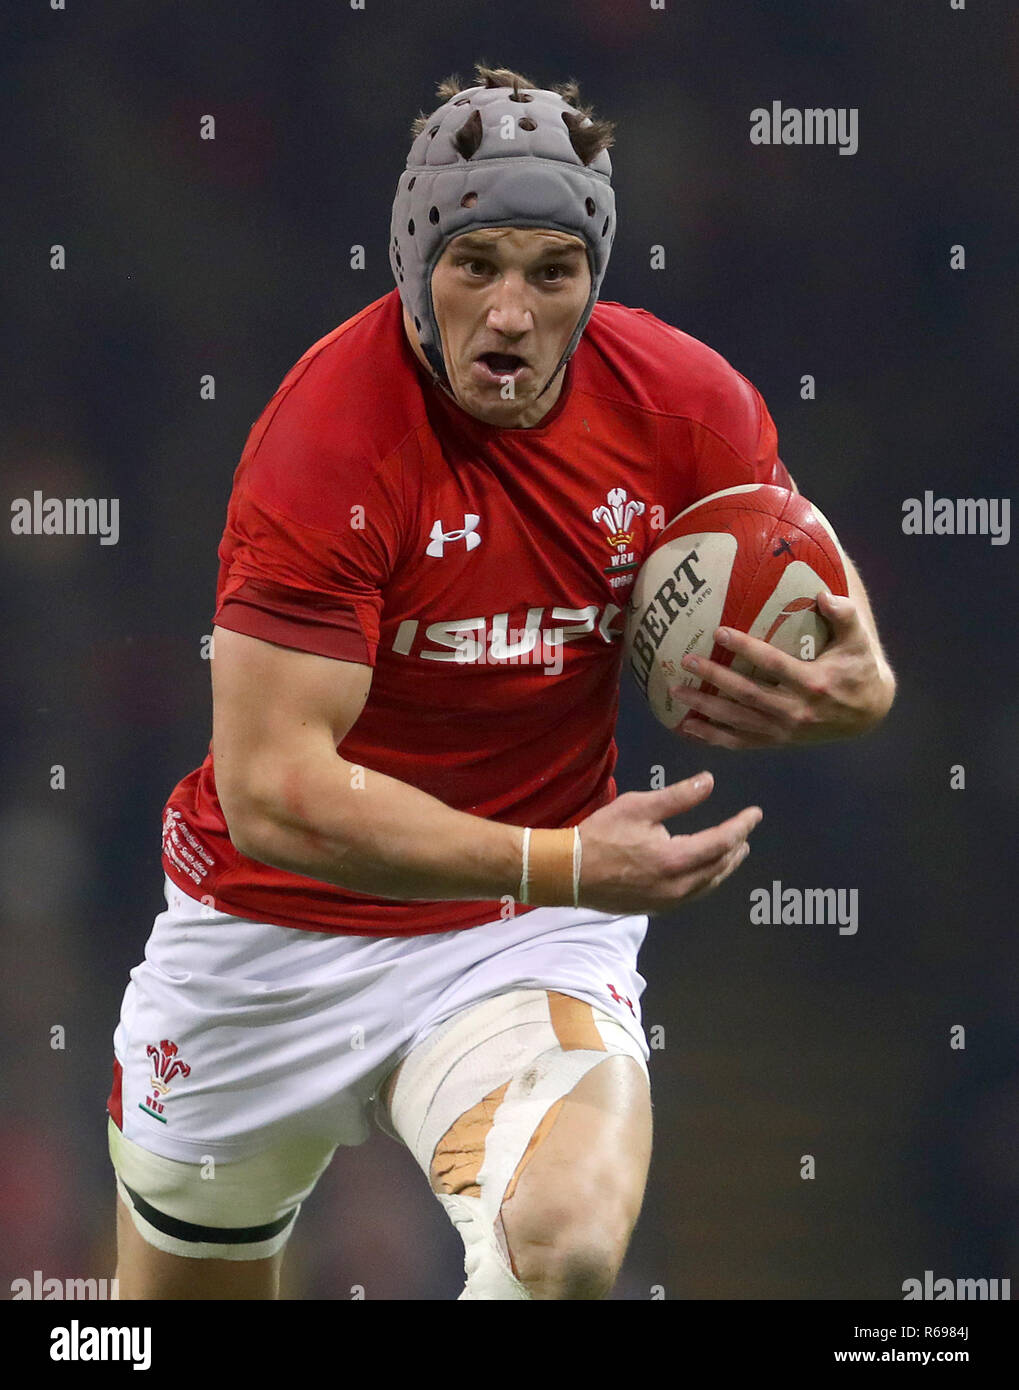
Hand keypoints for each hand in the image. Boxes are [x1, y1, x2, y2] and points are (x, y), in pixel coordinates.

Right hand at [577, 771, 761, 914]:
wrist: (570, 872)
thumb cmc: (602, 835)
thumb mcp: (639, 806)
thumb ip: (678, 796)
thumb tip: (709, 782)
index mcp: (676, 859)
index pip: (721, 842)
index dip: (741, 826)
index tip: (756, 813)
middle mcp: (678, 886)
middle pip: (719, 867)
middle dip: (736, 848)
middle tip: (746, 833)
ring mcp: (668, 900)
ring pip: (708, 884)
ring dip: (724, 867)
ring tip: (733, 853)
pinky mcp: (656, 907)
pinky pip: (693, 894)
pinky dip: (706, 880)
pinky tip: (705, 872)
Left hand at [672, 590, 895, 749]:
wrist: (868, 713)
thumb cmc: (859, 668)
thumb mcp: (859, 641)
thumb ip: (845, 615)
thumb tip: (824, 595)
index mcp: (814, 683)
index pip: (773, 663)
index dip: (745, 648)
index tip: (718, 632)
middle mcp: (796, 710)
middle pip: (747, 694)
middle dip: (714, 678)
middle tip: (686, 661)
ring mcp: (785, 730)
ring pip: (738, 721)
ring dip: (705, 708)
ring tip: (676, 691)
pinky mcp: (778, 741)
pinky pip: (740, 743)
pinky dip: (713, 737)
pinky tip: (688, 727)